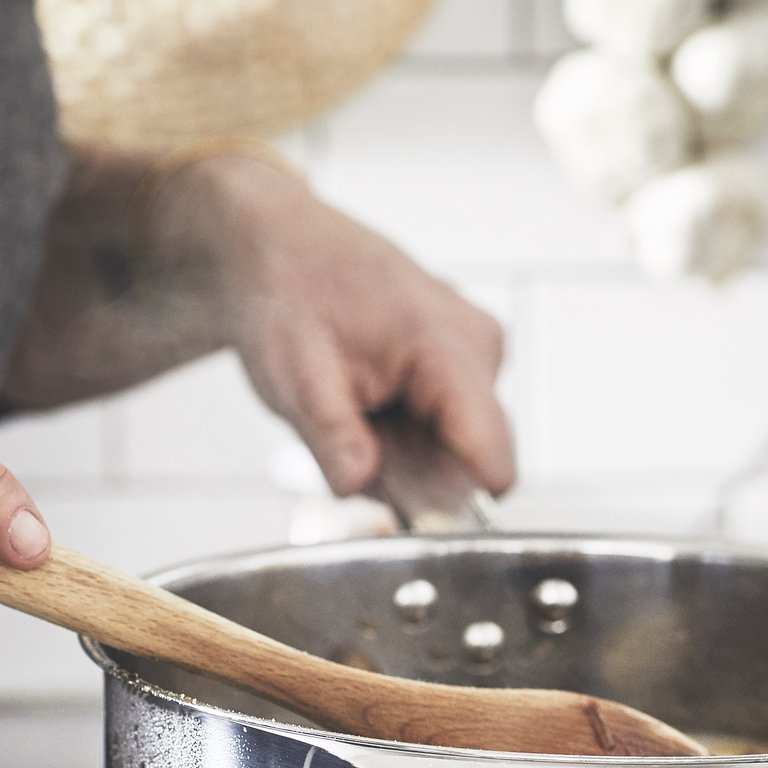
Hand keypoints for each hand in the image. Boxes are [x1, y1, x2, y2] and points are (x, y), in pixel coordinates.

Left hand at [193, 158, 514, 497]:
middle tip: (349, 454)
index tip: (403, 518)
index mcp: (450, 346)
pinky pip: (446, 433)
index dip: (455, 506)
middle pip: (473, 464)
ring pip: (457, 453)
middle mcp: (479, 350)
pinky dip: (405, 442)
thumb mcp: (295, 374)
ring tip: (351, 421)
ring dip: (406, 463)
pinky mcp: (460, 368)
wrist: (275, 249)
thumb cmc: (287, 292)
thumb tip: (359, 484)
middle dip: (416, 483)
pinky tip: (365, 413)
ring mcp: (475, 356)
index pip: (493, 457)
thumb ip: (333, 436)